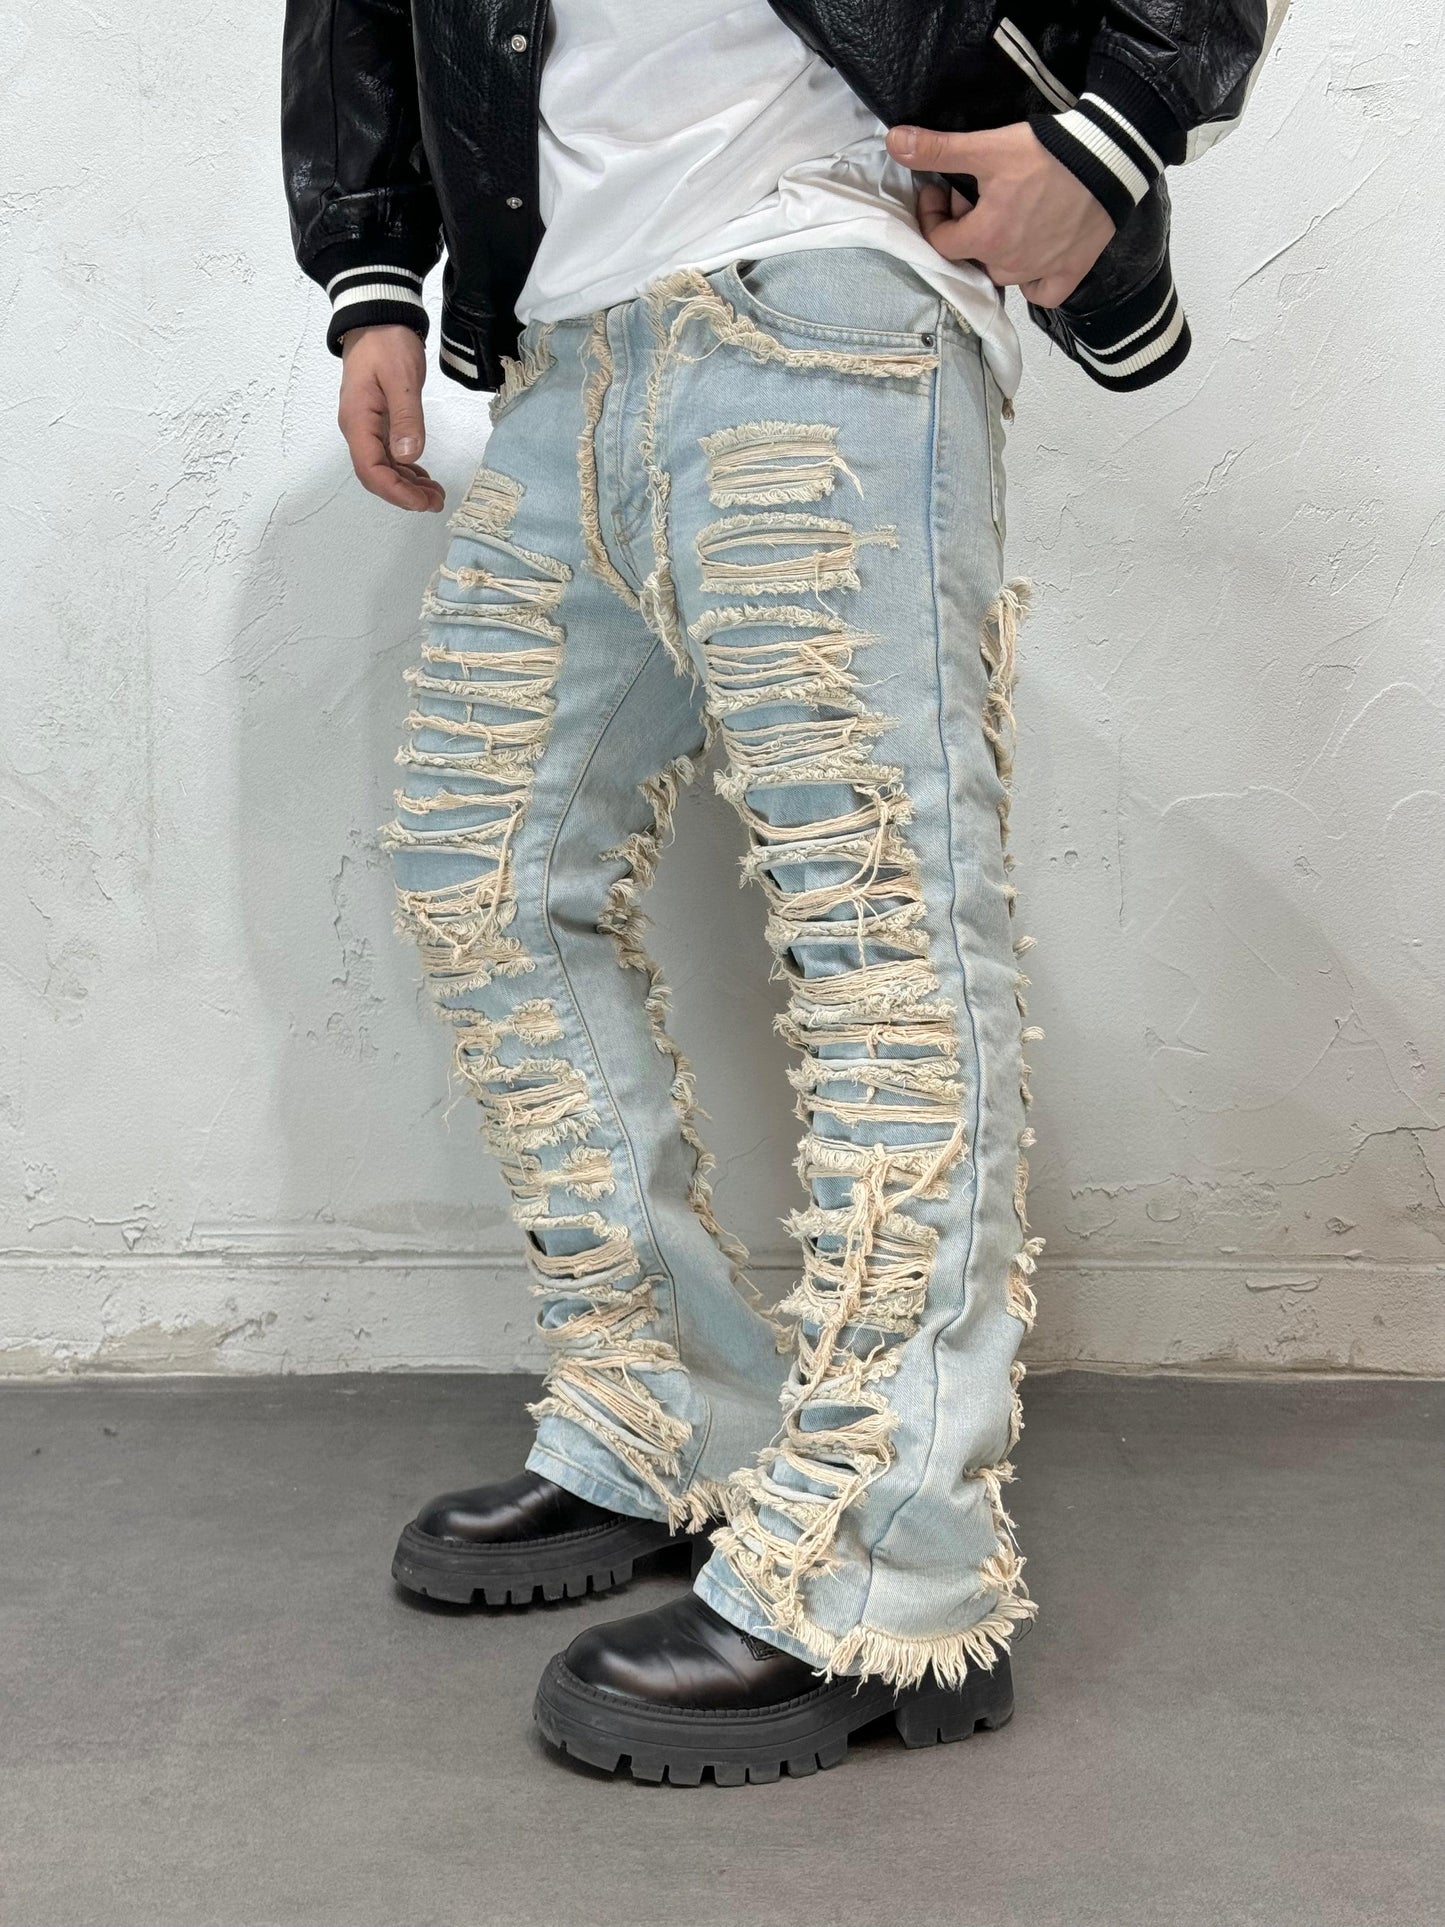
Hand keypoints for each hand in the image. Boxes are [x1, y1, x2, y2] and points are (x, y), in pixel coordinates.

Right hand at [337, 325, 444, 511]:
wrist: (377, 317)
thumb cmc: (386, 342)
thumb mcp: (401, 378)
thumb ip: (406, 418)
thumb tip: (408, 457)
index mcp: (358, 421)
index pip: (371, 470)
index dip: (395, 492)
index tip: (421, 502)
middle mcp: (358, 429)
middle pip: (376, 475)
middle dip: (404, 494)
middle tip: (435, 503)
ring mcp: (367, 426)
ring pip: (384, 468)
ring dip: (408, 485)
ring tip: (435, 495)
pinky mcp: (378, 421)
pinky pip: (389, 454)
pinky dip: (407, 470)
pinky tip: (424, 477)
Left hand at [887, 121, 1115, 309]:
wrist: (1108, 156)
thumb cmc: (1047, 152)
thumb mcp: (986, 147)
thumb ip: (938, 150)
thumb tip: (893, 141)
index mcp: (984, 239)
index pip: (939, 241)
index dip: (932, 214)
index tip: (940, 188)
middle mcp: (1009, 265)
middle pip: (971, 256)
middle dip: (965, 227)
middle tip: (977, 194)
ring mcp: (1040, 272)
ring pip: (1003, 273)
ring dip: (996, 249)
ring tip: (1006, 213)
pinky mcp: (1070, 272)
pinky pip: (1042, 293)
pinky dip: (1033, 280)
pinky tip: (1033, 254)